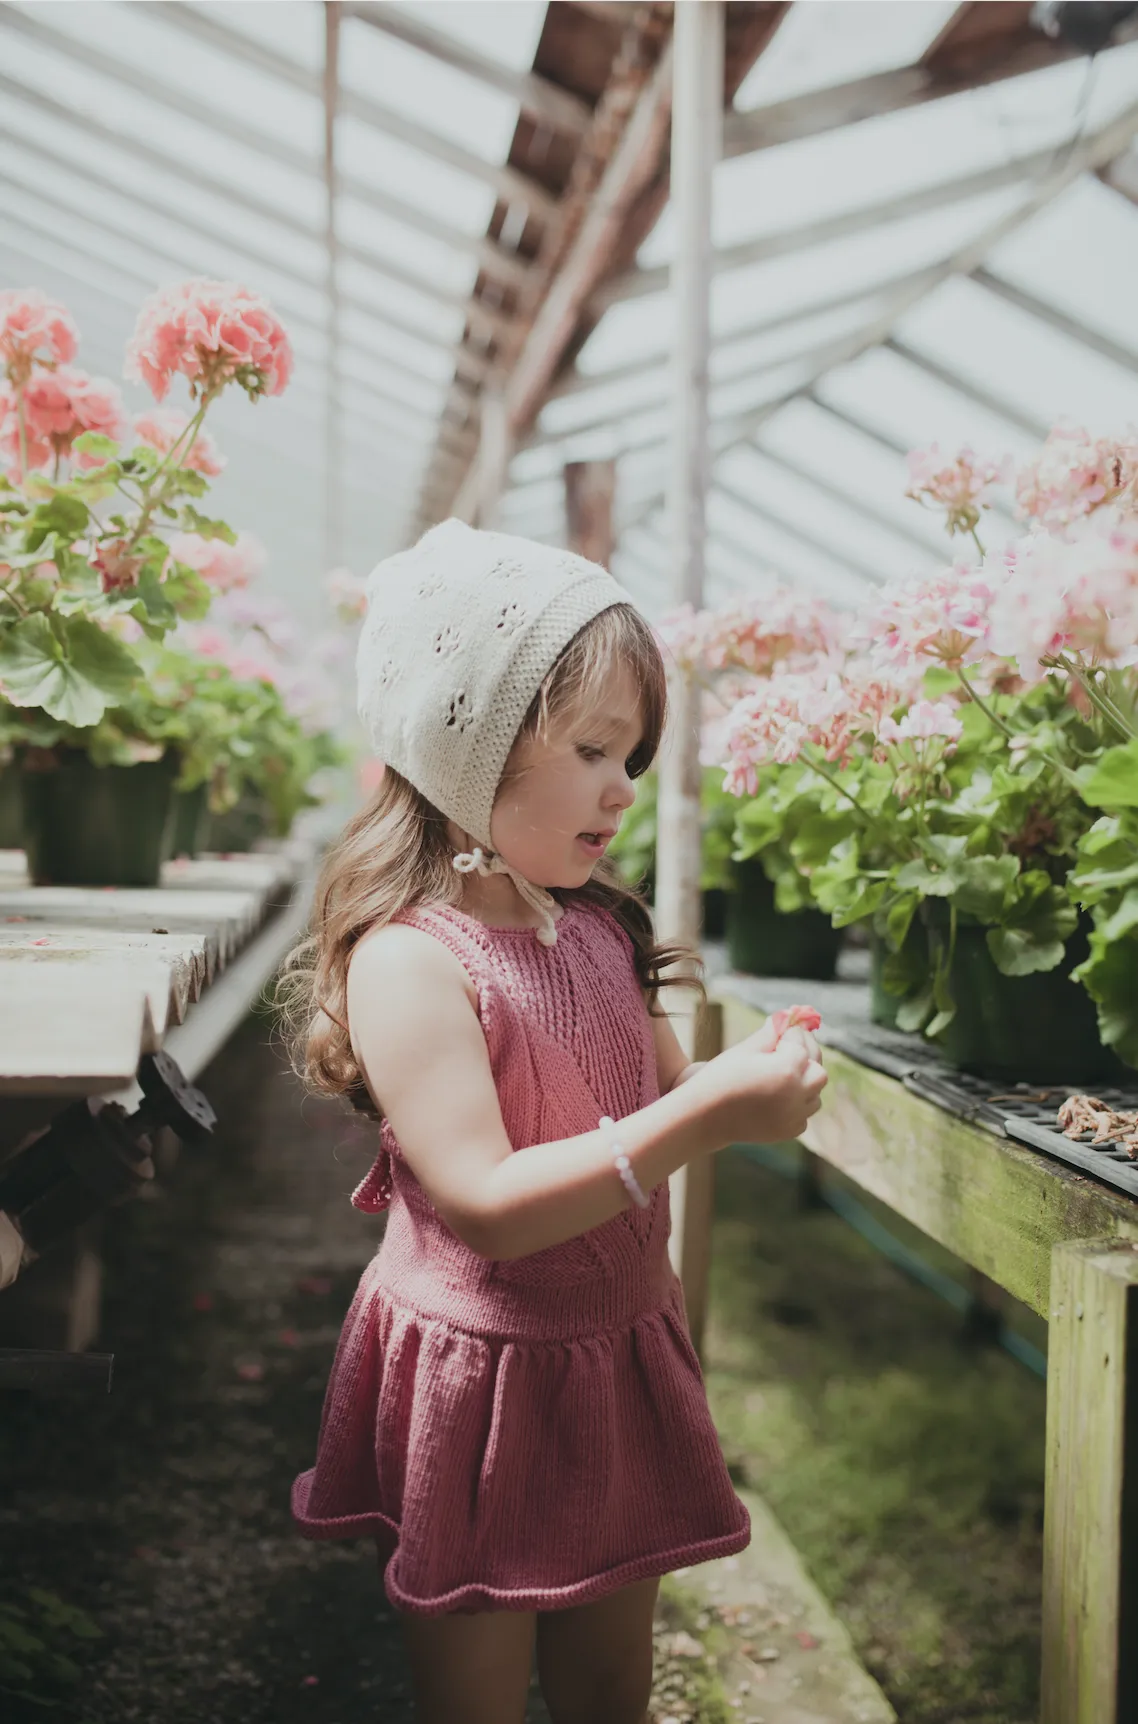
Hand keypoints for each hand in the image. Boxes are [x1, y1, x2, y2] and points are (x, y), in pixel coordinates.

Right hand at [694, 1017, 826, 1146]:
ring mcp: (794, 1116)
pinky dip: (796, 1105)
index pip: (801, 1044)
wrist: (703, 1115)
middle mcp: (796, 1094)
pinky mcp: (788, 1131)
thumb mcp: (744, 1050)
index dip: (792, 1034)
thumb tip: (785, 1018)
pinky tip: (778, 1096)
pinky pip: (803, 1115)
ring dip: (804, 1083)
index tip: (786, 1028)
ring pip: (815, 1095)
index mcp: (787, 1069)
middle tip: (791, 1048)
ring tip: (784, 1074)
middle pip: (818, 1071)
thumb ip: (770, 1034)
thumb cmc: (720, 1077)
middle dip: (806, 1058)